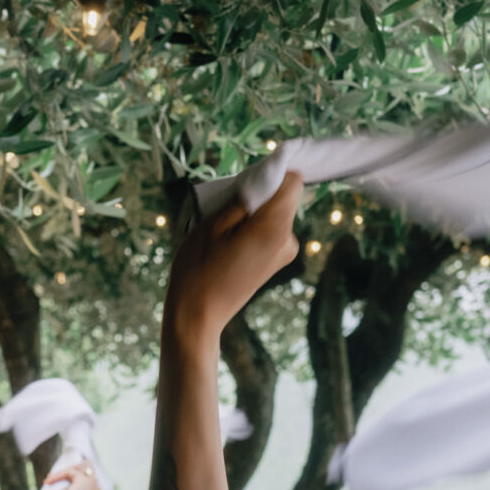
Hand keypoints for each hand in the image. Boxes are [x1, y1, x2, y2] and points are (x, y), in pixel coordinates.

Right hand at [165, 175, 302, 351]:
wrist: (197, 316)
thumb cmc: (197, 270)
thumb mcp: (211, 226)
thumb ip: (241, 201)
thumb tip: (260, 183)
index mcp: (274, 229)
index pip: (292, 183)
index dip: (273, 174)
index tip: (247, 180)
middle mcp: (288, 240)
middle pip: (283, 198)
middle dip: (259, 194)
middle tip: (226, 209)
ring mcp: (284, 253)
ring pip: (275, 214)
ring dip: (252, 213)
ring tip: (223, 232)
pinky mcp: (275, 261)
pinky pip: (270, 230)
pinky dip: (253, 228)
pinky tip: (228, 243)